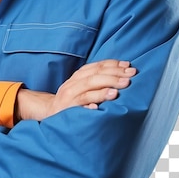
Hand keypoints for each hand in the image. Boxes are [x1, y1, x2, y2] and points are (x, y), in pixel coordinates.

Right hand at [15, 60, 136, 121]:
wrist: (49, 112)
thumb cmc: (72, 100)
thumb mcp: (82, 86)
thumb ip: (96, 81)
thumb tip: (122, 75)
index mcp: (78, 77)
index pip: (96, 67)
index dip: (112, 65)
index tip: (127, 66)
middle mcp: (72, 84)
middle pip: (93, 77)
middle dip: (113, 76)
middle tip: (130, 77)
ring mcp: (68, 97)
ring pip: (86, 90)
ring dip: (103, 90)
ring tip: (117, 91)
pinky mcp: (66, 110)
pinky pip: (77, 107)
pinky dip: (87, 106)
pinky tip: (97, 108)